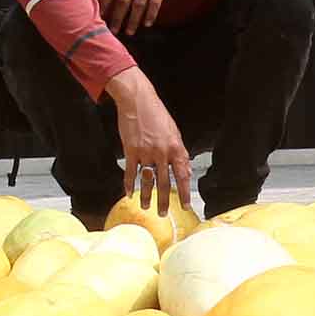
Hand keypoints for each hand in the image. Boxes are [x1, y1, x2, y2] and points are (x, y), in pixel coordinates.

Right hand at [106, 68, 191, 216]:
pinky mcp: (131, 151)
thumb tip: (185, 170)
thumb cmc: (157, 114)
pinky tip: (129, 194)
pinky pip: (131, 172)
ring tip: (146, 207)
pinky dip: (129, 184)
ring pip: (147, 180)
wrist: (138, 101)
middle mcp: (162, 153)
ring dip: (147, 196)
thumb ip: (179, 152)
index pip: (183, 175)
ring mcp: (146, 153)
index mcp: (176, 148)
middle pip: (165, 183)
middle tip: (163, 214)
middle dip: (164, 200)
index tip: (185, 206)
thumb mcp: (174, 132)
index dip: (185, 193)